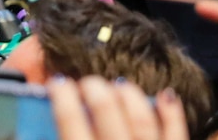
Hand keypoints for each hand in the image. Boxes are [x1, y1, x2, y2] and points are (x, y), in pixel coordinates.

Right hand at [48, 76, 189, 139]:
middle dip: (95, 88)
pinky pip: (176, 133)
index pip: (69, 119)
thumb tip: (41, 124)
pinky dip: (172, 113)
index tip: (58, 83)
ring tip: (120, 85)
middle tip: (89, 82)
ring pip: (141, 119)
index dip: (62, 95)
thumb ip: (56, 139)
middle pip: (106, 111)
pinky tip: (166, 95)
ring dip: (129, 96)